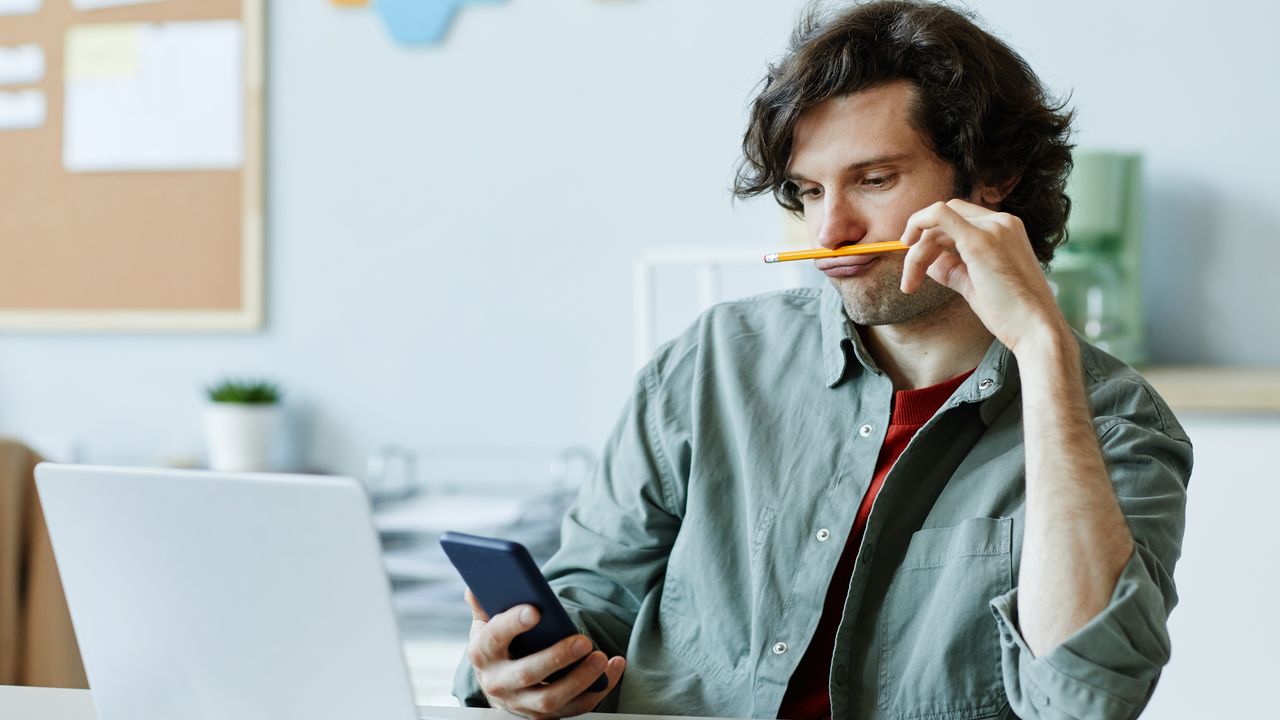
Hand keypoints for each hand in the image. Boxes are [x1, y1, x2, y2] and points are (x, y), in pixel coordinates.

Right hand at [465, 588, 626, 718]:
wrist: (499, 684)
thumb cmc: (498, 646)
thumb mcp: (485, 624)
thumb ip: (484, 604)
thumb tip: (476, 583)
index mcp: (483, 654)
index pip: (495, 638)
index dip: (513, 623)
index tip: (536, 610)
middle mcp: (499, 683)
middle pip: (527, 673)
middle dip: (556, 657)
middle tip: (583, 640)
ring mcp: (522, 703)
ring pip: (551, 699)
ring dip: (580, 679)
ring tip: (602, 657)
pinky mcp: (545, 716)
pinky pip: (576, 707)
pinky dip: (598, 689)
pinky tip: (614, 668)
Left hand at [899, 198, 1070, 354]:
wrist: (1036, 329)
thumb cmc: (1011, 313)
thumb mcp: (976, 285)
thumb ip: (953, 269)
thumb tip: (929, 263)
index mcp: (1005, 230)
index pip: (959, 221)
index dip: (934, 239)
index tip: (920, 264)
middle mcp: (1001, 222)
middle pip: (945, 220)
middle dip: (921, 247)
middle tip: (910, 280)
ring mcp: (992, 228)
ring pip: (937, 223)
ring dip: (917, 253)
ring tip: (910, 284)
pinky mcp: (979, 240)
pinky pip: (939, 215)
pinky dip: (918, 222)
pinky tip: (908, 246)